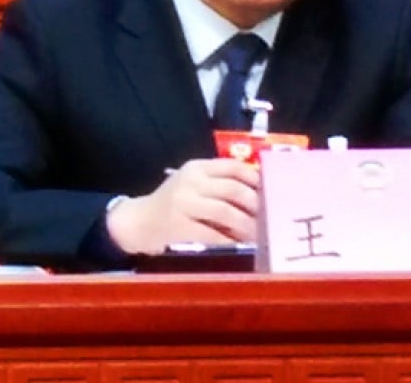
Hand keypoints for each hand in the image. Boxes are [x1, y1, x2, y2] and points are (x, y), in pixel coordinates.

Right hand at [105, 158, 259, 254]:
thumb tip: (260, 193)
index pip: (233, 166)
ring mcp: (183, 202)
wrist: (138, 221)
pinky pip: (212, 233)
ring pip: (225, 211)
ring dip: (247, 225)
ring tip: (260, 233)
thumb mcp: (193, 184)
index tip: (272, 190)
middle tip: (271, 216)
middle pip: (233, 189)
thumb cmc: (173, 203)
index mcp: (198, 167)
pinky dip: (230, 240)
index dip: (255, 178)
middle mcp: (191, 181)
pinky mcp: (178, 224)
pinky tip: (241, 244)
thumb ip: (218, 183)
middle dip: (256, 205)